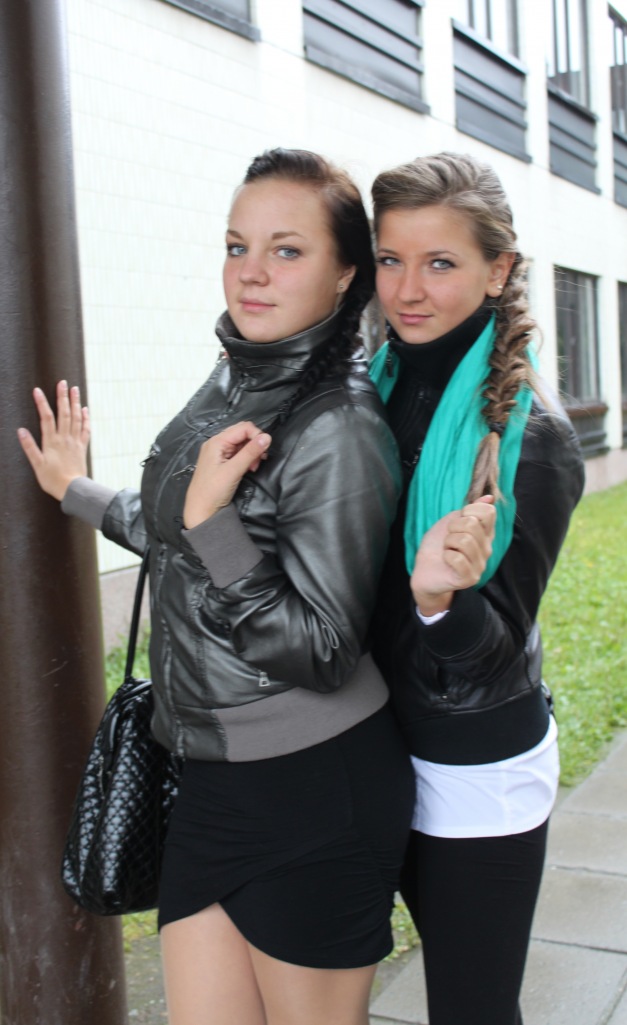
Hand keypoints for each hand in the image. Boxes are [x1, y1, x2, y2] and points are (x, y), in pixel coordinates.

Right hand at [17, 380, 89, 500]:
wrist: (73, 489)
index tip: (37, 390)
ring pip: (76, 418)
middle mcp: (64, 438)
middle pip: (64, 413)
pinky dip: (85, 418)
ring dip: (75, 403)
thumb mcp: (37, 464)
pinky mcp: (82, 447)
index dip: (42, 403)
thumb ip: (30, 447)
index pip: (46, 417)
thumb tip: (21, 431)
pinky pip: (85, 430)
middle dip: (62, 397)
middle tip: (62, 383)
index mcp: (52, 441)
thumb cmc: (52, 479)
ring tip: (75, 389)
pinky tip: (85, 409)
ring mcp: (75, 442)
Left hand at [183, 421, 270, 527]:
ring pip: (241, 443)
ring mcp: (218, 452)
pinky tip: (248, 468)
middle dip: (255, 444)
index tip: (265, 450)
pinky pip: (237, 453)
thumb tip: (267, 437)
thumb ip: (250, 452)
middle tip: (261, 460)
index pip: (243, 427)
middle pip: (242, 433)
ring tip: (254, 467)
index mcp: (217, 441)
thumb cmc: (213, 490)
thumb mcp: (234, 470)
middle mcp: (216, 443)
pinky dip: (246, 458)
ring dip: (251, 452)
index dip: (257, 435)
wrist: (200, 510)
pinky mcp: (220, 461)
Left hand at [410, 496, 495, 615]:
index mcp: (485, 533)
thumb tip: (489, 498)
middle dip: (453, 528)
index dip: (468, 511)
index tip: (457, 521)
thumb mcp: (451, 521)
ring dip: (448, 543)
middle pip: (473, 524)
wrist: (424, 570)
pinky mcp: (470, 578)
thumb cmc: (437, 545)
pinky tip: (446, 561)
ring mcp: (480, 565)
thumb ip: (470, 510)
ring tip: (447, 549)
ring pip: (465, 540)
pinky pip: (457, 558)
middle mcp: (487, 549)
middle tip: (448, 539)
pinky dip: (446, 556)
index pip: (488, 512)